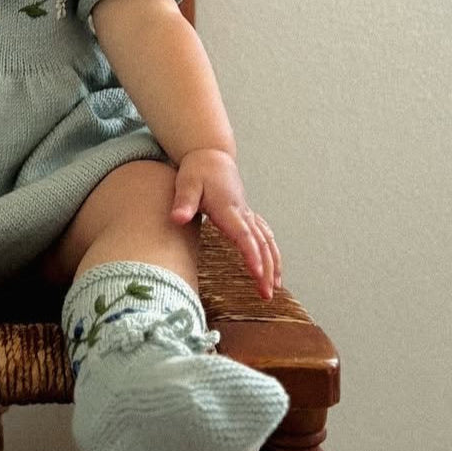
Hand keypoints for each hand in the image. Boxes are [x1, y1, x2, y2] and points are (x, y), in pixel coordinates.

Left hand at [170, 148, 281, 299]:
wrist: (211, 156)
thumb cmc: (198, 170)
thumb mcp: (187, 183)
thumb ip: (183, 202)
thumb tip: (177, 219)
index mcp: (228, 208)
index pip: (243, 235)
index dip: (252, 255)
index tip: (258, 274)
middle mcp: (242, 213)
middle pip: (260, 243)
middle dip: (266, 269)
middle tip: (266, 294)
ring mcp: (247, 214)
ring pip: (267, 241)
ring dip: (273, 263)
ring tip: (274, 288)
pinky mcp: (246, 215)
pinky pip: (264, 235)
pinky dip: (272, 252)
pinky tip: (273, 268)